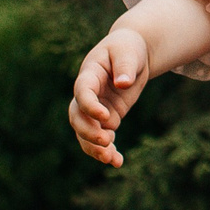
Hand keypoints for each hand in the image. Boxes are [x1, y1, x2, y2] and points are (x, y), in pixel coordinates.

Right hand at [69, 26, 150, 166]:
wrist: (132, 53)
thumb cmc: (128, 47)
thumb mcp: (128, 50)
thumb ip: (125, 65)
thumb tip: (123, 84)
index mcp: (89, 74)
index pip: (82, 92)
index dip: (89, 106)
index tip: (105, 117)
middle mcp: (88, 94)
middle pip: (77, 116)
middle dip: (88, 132)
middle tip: (106, 141)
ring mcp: (95, 108)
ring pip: (85, 132)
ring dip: (94, 148)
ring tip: (111, 159)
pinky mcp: (107, 118)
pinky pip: (101, 137)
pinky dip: (107, 151)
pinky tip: (117, 162)